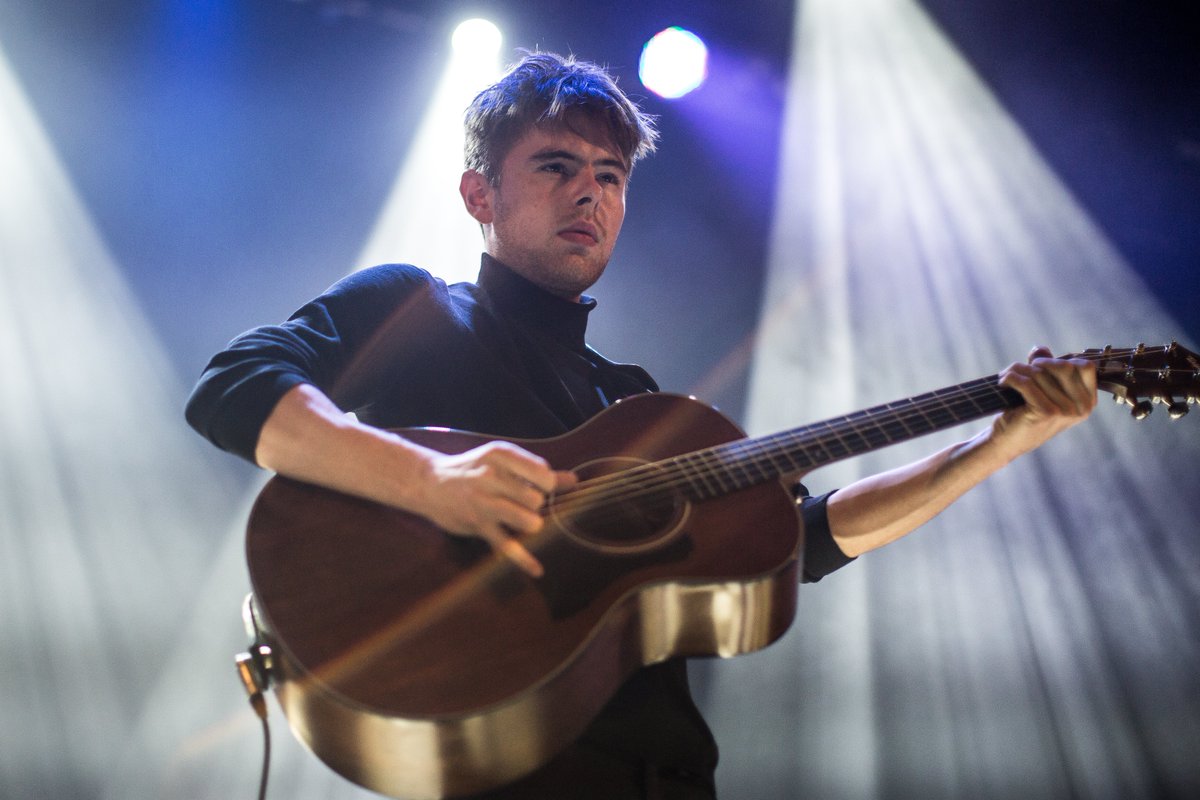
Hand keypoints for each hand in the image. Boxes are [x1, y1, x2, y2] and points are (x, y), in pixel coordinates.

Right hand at [414, 440, 576, 577]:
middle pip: (538, 499)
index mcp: (501, 455)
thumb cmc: (472, 470)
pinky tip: (537, 570)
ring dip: (531, 524)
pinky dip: (523, 560)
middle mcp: (492, 476)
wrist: (429, 483)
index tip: (534, 486)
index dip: (545, 484)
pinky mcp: (478, 525)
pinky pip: (506, 545)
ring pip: (528, 520)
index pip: (543, 473)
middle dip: (536, 505)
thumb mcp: (502, 462)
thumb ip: (538, 472)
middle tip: (521, 503)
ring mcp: (483, 502)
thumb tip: (574, 481)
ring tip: (523, 521)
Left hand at [993, 346, 1097, 457]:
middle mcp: (1081, 408)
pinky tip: (1003, 383)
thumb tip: (1040, 349)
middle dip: (1038, 363)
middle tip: (1022, 370)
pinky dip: (1011, 378)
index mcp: (1088, 402)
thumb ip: (1046, 367)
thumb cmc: (1026, 412)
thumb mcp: (1043, 389)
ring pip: (1040, 374)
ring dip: (1018, 370)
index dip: (1061, 360)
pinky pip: (1026, 382)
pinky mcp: (1046, 412)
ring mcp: (1065, 411)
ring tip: (1007, 376)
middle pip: (1063, 366)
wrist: (1007, 442)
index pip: (1085, 366)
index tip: (1042, 367)